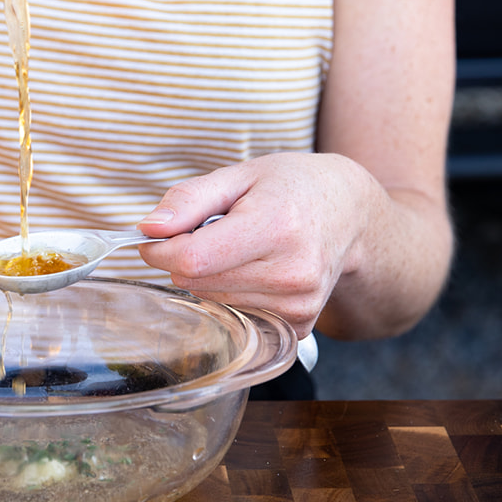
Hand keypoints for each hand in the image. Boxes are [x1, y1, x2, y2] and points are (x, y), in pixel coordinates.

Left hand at [135, 152, 380, 335]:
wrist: (351, 216)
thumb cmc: (292, 188)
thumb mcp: (240, 174)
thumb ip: (189, 199)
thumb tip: (149, 229)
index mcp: (276, 226)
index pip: (191, 260)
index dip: (161, 250)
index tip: (159, 236)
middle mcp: (292, 272)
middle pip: (197, 283)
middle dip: (188, 259)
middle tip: (214, 234)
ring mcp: (298, 304)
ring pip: (212, 302)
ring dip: (211, 278)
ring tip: (243, 249)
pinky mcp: (299, 326)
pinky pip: (236, 318)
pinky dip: (232, 296)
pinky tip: (256, 272)